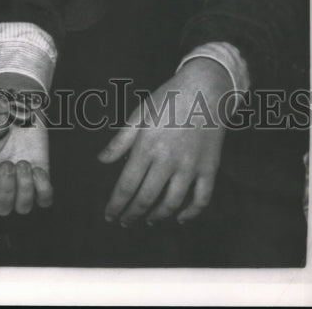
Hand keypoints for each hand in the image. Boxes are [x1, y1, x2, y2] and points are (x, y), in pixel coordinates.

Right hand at [0, 122, 52, 217]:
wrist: (14, 101)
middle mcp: (0, 187)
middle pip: (2, 212)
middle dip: (6, 192)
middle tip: (7, 165)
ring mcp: (21, 183)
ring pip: (23, 208)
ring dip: (24, 189)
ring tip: (22, 163)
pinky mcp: (41, 176)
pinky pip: (45, 200)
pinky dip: (42, 188)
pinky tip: (37, 168)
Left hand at [98, 59, 229, 225]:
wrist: (205, 89)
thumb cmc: (168, 99)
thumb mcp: (140, 114)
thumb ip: (120, 140)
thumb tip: (102, 161)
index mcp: (147, 146)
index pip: (127, 185)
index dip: (116, 204)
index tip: (109, 215)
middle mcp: (168, 160)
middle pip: (147, 198)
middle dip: (132, 214)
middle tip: (125, 221)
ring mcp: (191, 166)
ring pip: (172, 203)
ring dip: (158, 216)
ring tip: (148, 221)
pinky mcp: (209, 168)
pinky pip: (201, 199)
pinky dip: (191, 213)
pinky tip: (180, 218)